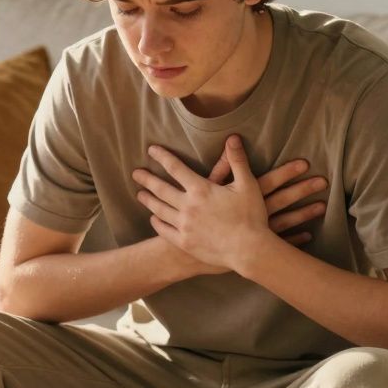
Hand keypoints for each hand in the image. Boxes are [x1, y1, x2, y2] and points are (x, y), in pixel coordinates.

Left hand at [133, 136, 285, 272]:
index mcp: (201, 189)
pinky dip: (156, 223)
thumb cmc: (251, 216)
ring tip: (140, 194)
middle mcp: (187, 206)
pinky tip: (153, 219)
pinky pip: (164, 231)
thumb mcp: (247, 185)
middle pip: (160, 189)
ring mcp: (184, 226)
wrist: (249, 250)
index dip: (162, 157)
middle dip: (147, 179)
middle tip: (135, 173)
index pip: (175, 168)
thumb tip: (232, 137)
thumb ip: (237, 161)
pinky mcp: (184, 243)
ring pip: (159, 210)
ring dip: (148, 200)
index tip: (151, 150)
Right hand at [207, 149, 328, 246]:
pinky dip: (293, 238)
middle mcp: (252, 215)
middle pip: (281, 200)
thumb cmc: (196, 218)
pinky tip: (308, 235)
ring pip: (284, 222)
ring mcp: (255, 233)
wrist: (188, 252)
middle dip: (302, 190)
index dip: (286, 172)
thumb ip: (221, 167)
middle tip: (323, 182)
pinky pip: (279, 243)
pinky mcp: (253, 249)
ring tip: (322, 206)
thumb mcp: (205, 190)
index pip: (268, 181)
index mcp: (241, 198)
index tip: (305, 163)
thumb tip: (231, 141)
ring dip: (303, 214)